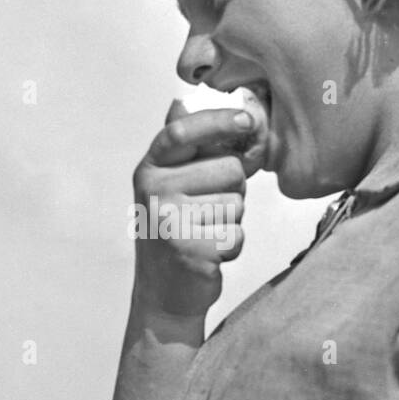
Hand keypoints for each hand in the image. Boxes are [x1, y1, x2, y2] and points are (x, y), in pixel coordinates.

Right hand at [130, 101, 261, 319]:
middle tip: (210, 211)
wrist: (163, 293)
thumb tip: (205, 105)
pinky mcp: (189, 250)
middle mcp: (153, 191)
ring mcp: (168, 221)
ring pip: (237, 203)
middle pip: (228, 169)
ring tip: (205, 233)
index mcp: (150, 169)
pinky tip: (209, 254)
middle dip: (233, 189)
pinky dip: (232, 247)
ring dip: (232, 221)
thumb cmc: (178, 232)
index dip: (218, 121)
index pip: (182, 132)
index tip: (248, 120)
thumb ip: (193, 150)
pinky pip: (237, 234)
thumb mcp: (173, 186)